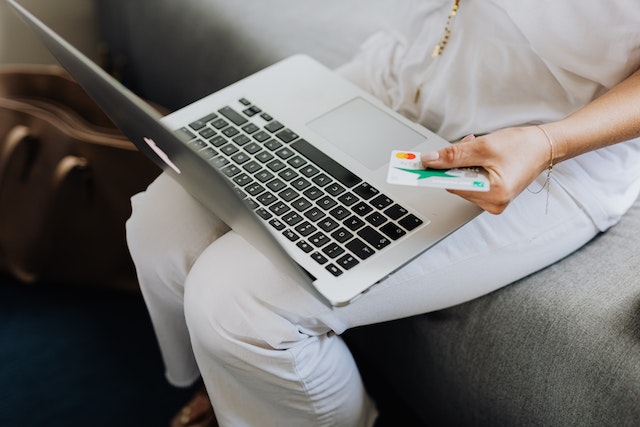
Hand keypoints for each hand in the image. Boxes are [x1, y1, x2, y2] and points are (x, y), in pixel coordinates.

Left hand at [421, 126, 552, 213]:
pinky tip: (482, 156)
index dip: (435, 173)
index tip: (415, 168)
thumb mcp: (484, 146)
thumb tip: (429, 160)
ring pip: (461, 182)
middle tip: (467, 145)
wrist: (545, 146)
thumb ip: (454, 155)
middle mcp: (493, 203)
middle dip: (456, 163)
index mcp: (494, 195)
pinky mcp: (493, 196)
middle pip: (455, 184)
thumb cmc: (522, 146)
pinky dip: (470, 167)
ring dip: (463, 163)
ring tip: (480, 149)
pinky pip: (470, 182)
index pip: (452, 186)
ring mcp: (493, 202)